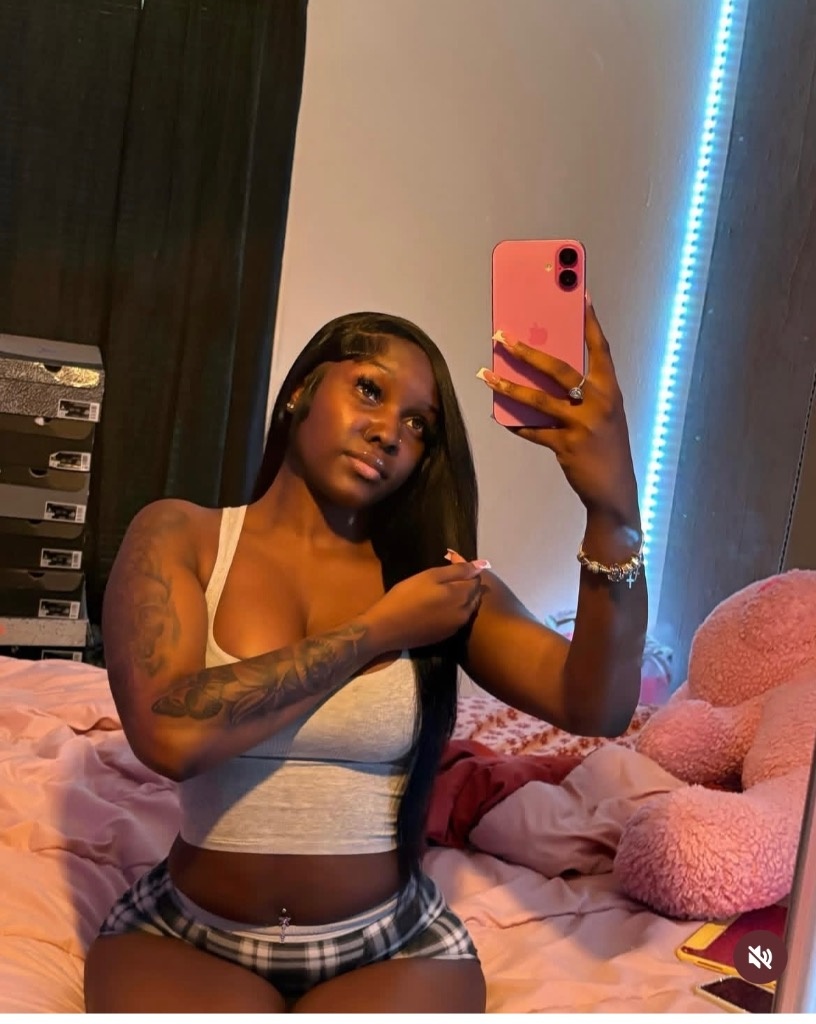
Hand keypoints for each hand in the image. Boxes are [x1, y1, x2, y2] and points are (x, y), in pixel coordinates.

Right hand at [364, 556, 488, 650]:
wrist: (387, 628)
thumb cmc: (406, 597)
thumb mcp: (430, 576)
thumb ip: (457, 571)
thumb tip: (481, 565)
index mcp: (462, 596)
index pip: (476, 578)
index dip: (466, 568)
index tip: (450, 561)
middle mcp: (465, 613)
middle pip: (474, 594)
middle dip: (466, 582)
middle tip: (445, 575)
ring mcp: (456, 627)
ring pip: (467, 607)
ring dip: (461, 596)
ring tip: (443, 589)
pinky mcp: (446, 636)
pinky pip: (458, 618)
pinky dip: (453, 609)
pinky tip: (438, 606)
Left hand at [478, 299, 639, 528]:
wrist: (615, 492)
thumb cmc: (607, 448)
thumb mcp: (603, 415)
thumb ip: (582, 394)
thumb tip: (543, 373)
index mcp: (610, 390)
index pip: (600, 348)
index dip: (590, 321)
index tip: (580, 294)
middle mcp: (599, 402)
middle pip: (558, 368)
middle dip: (527, 350)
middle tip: (502, 336)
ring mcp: (583, 424)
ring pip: (538, 398)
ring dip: (507, 385)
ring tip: (485, 373)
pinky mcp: (567, 445)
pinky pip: (533, 430)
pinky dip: (515, 424)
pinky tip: (499, 416)